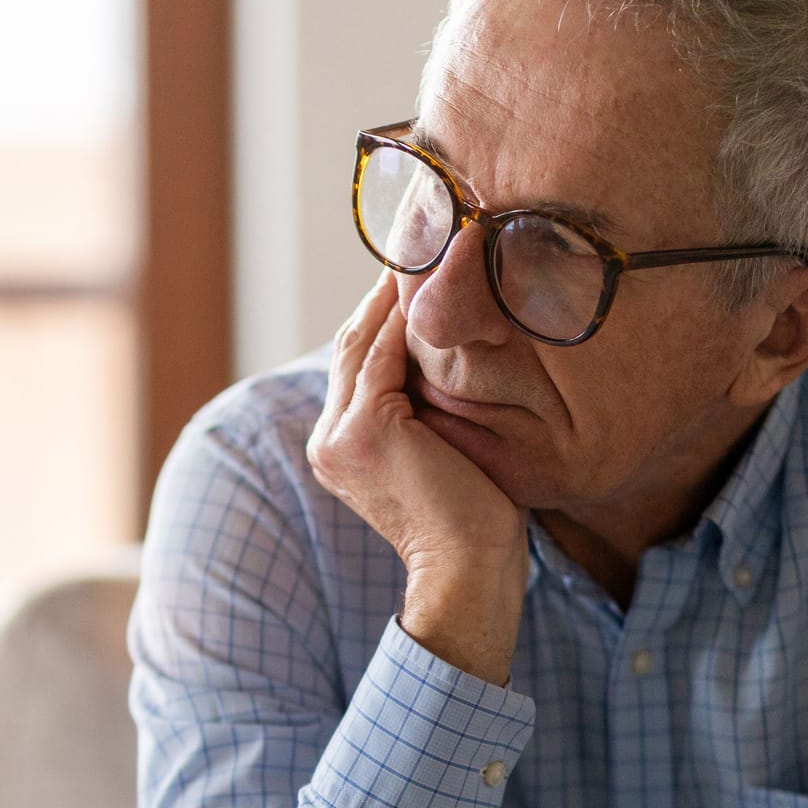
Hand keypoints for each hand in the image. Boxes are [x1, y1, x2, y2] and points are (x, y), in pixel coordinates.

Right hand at [306, 273, 528, 684]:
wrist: (471, 575)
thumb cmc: (478, 524)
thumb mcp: (449, 452)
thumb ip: (433, 407)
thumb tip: (463, 356)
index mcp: (339, 444)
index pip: (362, 358)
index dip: (388, 308)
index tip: (424, 263)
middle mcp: (328, 437)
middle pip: (356, 339)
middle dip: (388, 285)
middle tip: (427, 231)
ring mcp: (339, 434)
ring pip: (367, 338)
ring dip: (398, 286)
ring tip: (433, 238)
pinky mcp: (364, 430)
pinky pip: (386, 352)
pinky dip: (410, 311)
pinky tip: (437, 274)